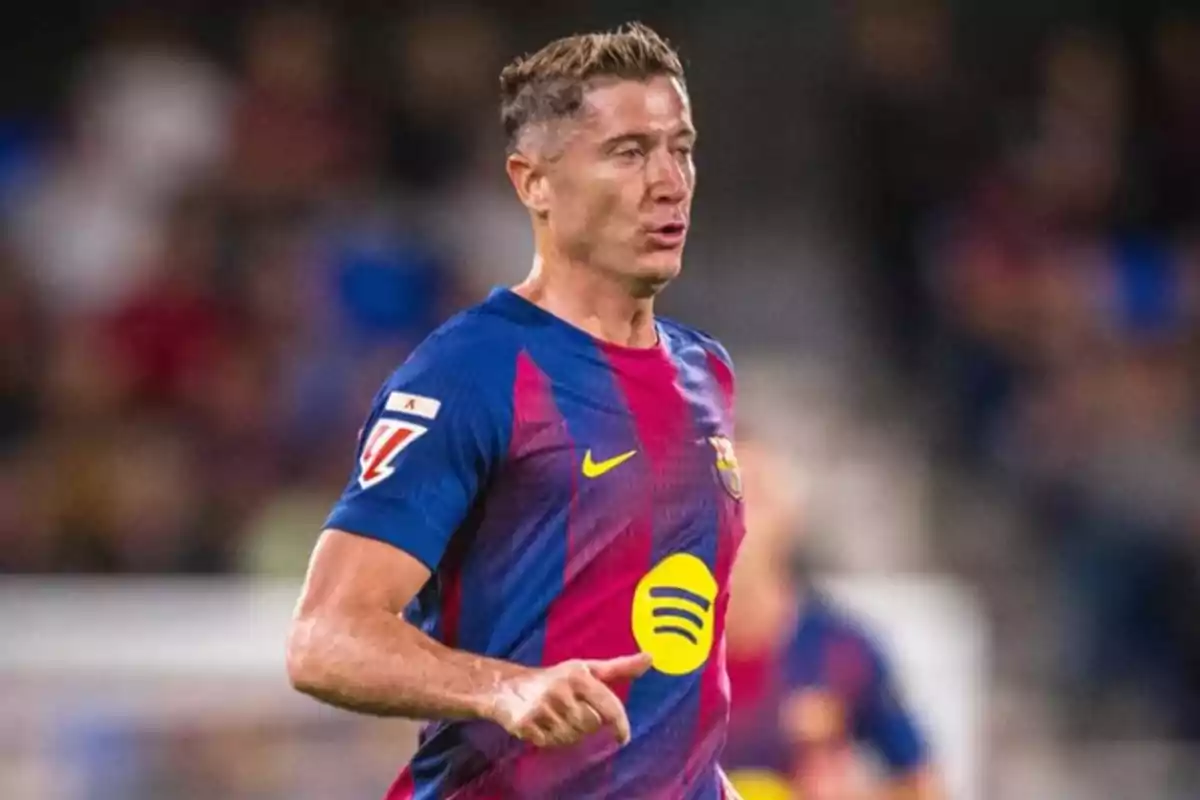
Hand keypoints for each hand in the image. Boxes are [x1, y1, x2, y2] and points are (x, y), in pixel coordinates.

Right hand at [487, 653, 652, 747]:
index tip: (623, 738)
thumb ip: (620, 667)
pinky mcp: (526, 725)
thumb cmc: (557, 679)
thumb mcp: (588, 669)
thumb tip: (651, 657)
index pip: (609, 706)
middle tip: (574, 711)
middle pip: (591, 725)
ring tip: (558, 717)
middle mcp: (560, 690)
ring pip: (573, 737)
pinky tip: (545, 725)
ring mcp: (542, 708)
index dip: (620, 725)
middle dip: (587, 722)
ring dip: (570, 733)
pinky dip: (552, 739)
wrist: (508, 686)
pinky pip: (552, 744)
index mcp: (579, 675)